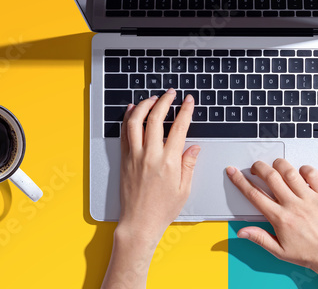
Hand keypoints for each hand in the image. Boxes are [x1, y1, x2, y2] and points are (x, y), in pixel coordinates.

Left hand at [102, 89, 197, 288]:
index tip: (188, 101)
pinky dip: (127, 119)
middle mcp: (150, 155)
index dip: (185, 110)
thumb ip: (189, 165)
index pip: (179, 128)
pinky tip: (132, 110)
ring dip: (144, 105)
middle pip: (156, 118)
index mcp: (169, 162)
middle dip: (165, 101)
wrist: (139, 223)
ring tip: (152, 98)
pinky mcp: (124, 160)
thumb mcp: (184, 189)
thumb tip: (193, 147)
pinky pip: (124, 134)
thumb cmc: (162, 209)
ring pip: (136, 122)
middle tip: (171, 93)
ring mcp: (134, 156)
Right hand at [226, 160, 317, 288]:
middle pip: (270, 177)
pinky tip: (300, 172)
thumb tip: (242, 232)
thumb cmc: (309, 254)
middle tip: (255, 167)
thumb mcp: (279, 251)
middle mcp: (294, 206)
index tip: (233, 172)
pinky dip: (304, 169)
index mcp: (280, 218)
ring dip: (279, 164)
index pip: (254, 194)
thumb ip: (259, 238)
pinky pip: (312, 174)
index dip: (240, 181)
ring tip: (275, 165)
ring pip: (289, 172)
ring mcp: (310, 199)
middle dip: (258, 167)